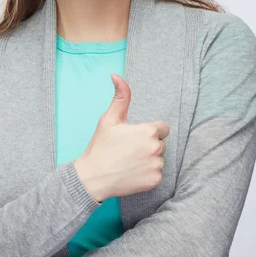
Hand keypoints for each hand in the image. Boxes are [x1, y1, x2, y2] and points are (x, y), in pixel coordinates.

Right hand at [74, 73, 169, 201]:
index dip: (148, 131)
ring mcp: (157, 166)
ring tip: (129, 161)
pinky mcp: (155, 181)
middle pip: (161, 143)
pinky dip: (147, 173)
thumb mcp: (109, 119)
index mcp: (148, 131)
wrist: (93, 178)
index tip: (135, 137)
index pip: (162, 128)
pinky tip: (132, 172)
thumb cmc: (101, 147)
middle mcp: (156, 148)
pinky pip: (156, 174)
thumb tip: (117, 75)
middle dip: (149, 144)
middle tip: (129, 150)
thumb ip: (120, 96)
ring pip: (159, 158)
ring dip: (149, 159)